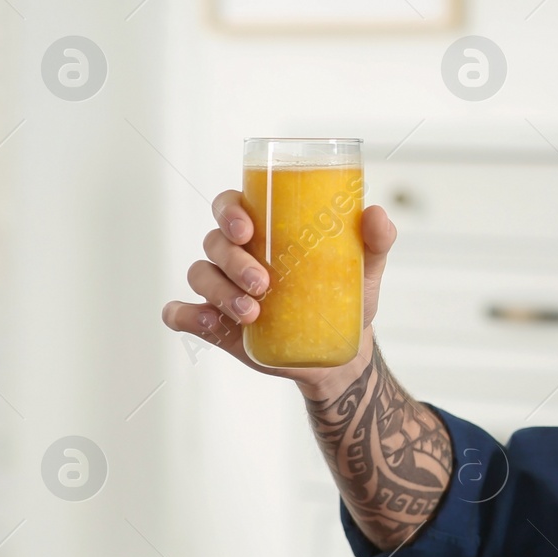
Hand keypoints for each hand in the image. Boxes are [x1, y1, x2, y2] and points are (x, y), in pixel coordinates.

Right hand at [160, 189, 397, 393]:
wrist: (337, 351)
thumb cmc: (343, 297)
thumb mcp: (364, 269)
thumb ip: (375, 240)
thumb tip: (376, 214)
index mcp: (265, 230)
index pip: (231, 205)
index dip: (229, 210)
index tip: (248, 229)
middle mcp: (236, 254)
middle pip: (215, 241)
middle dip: (234, 260)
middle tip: (264, 283)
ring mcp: (221, 287)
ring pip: (201, 274)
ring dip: (220, 291)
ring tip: (252, 312)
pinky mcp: (214, 322)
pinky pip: (181, 313)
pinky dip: (184, 314)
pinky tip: (207, 322)